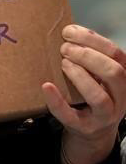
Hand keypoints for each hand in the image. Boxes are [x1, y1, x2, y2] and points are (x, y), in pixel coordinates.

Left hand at [41, 24, 125, 163]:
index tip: (69, 31)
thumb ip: (92, 57)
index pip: (118, 55)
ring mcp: (104, 116)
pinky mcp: (83, 127)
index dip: (94, 40)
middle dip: (88, 56)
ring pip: (98, 97)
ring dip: (79, 76)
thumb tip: (68, 31)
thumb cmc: (93, 93)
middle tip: (64, 48)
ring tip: (63, 63)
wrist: (93, 131)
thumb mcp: (100, 75)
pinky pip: (70, 115)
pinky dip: (57, 100)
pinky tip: (46, 86)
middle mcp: (121, 98)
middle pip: (114, 73)